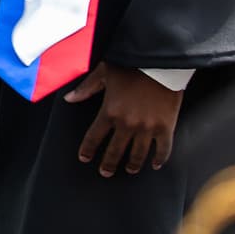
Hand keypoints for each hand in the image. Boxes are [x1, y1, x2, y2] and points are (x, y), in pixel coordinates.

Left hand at [64, 63, 183, 177]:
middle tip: (105, 172)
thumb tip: (69, 98)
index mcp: (109, 111)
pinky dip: (159, 159)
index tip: (84, 158)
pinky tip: (155, 165)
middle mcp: (127, 124)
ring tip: (129, 170)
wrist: (160, 61)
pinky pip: (163, 149)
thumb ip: (86, 88)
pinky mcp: (165, 127)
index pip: (94, 137)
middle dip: (108, 164)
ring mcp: (147, 127)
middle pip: (115, 151)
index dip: (88, 149)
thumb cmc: (131, 64)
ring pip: (138, 154)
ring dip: (132, 165)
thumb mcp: (104, 72)